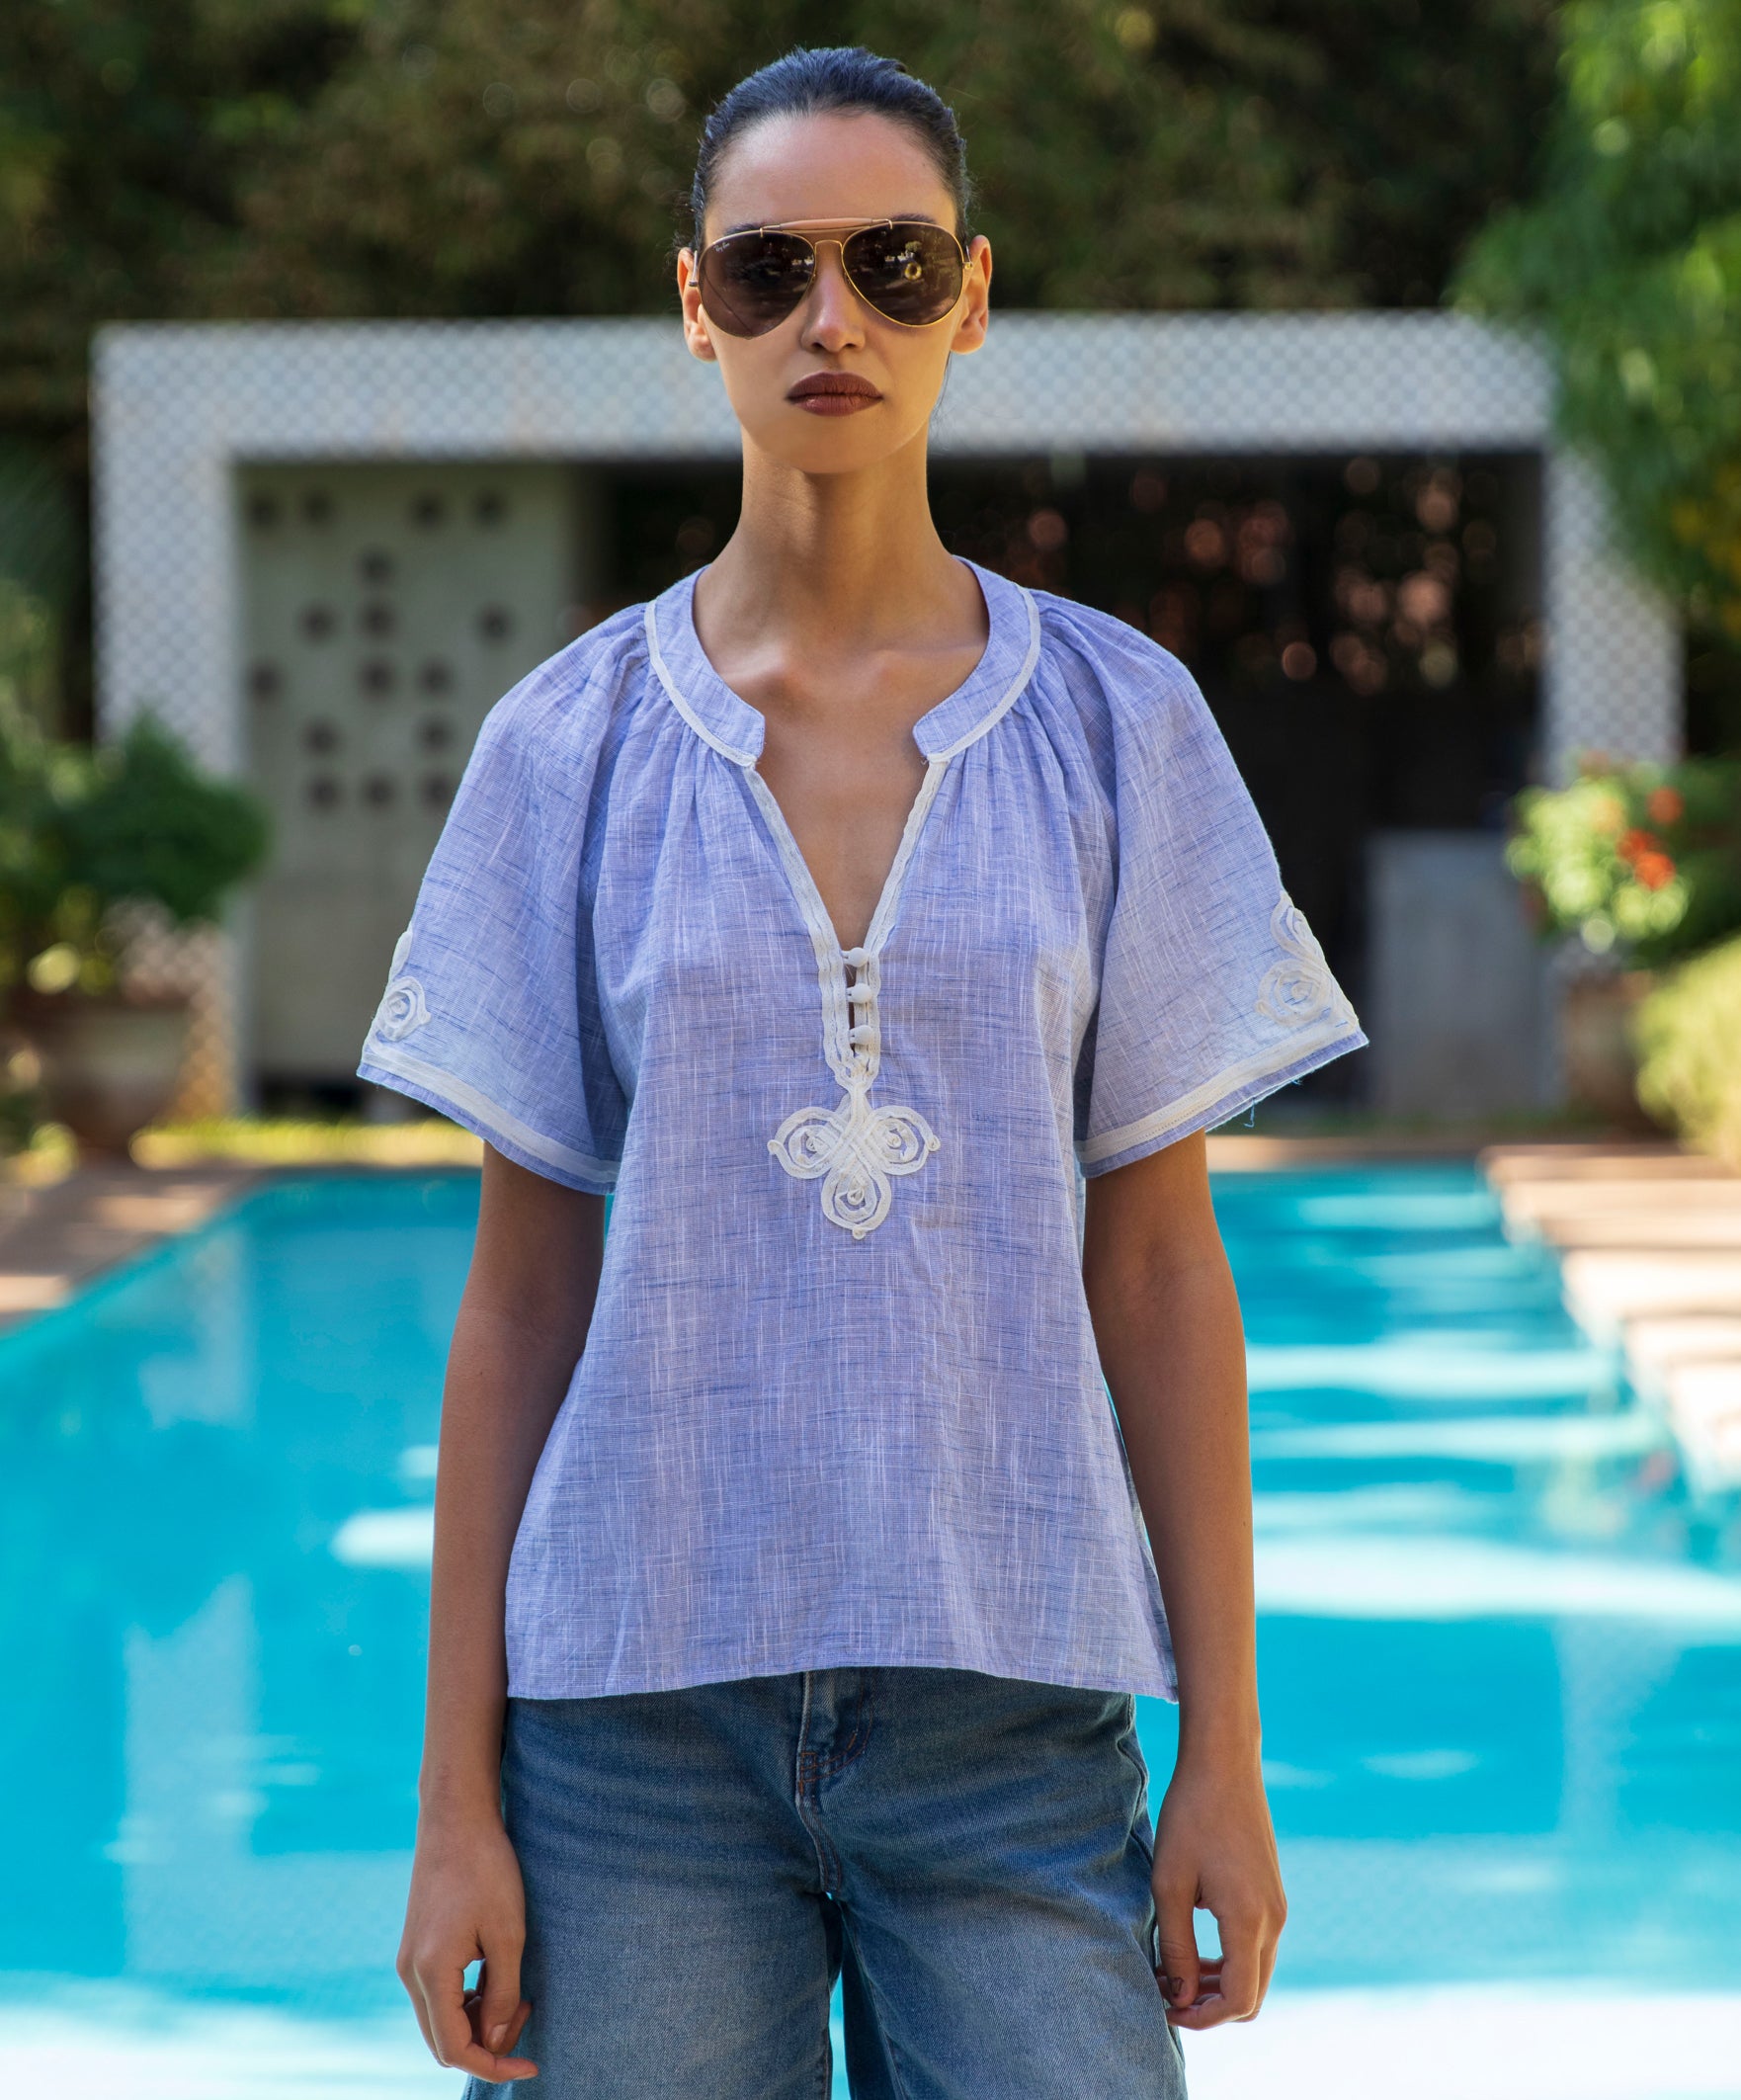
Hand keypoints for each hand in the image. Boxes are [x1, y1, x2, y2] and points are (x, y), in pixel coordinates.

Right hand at [398, 1806, 538, 2079]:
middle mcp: (410, 1973)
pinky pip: (437, 1996)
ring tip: (518, 1995)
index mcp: (431, 1972)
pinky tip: (495, 1981)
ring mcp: (409, 1960)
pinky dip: (465, 2003)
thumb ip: (501, 1994)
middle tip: (527, 2015)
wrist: (456, 1818)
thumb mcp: (507, 1933)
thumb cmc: (486, 1869)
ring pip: (439, 2021)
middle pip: (443, 2041)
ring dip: (477, 2023)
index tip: (532, 2066)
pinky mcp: (415, 1948)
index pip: (456, 2049)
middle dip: (488, 2044)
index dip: (495, 2065)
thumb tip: (495, 2041)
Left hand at [1150, 1745, 1285, 2029]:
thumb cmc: (1191, 1817)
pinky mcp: (1272, 1892)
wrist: (1224, 1763)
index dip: (1201, 2017)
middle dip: (1210, 2005)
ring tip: (1173, 1970)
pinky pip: (1256, 1944)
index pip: (1237, 2001)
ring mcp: (1277, 1906)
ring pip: (1255, 1970)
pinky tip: (1192, 1942)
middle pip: (1251, 1994)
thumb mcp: (1171, 1884)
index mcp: (1250, 1921)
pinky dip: (1228, 1957)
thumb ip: (1176, 1947)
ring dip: (1218, 1982)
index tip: (1165, 2007)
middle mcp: (1273, 1920)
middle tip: (1166, 1993)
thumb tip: (1180, 1997)